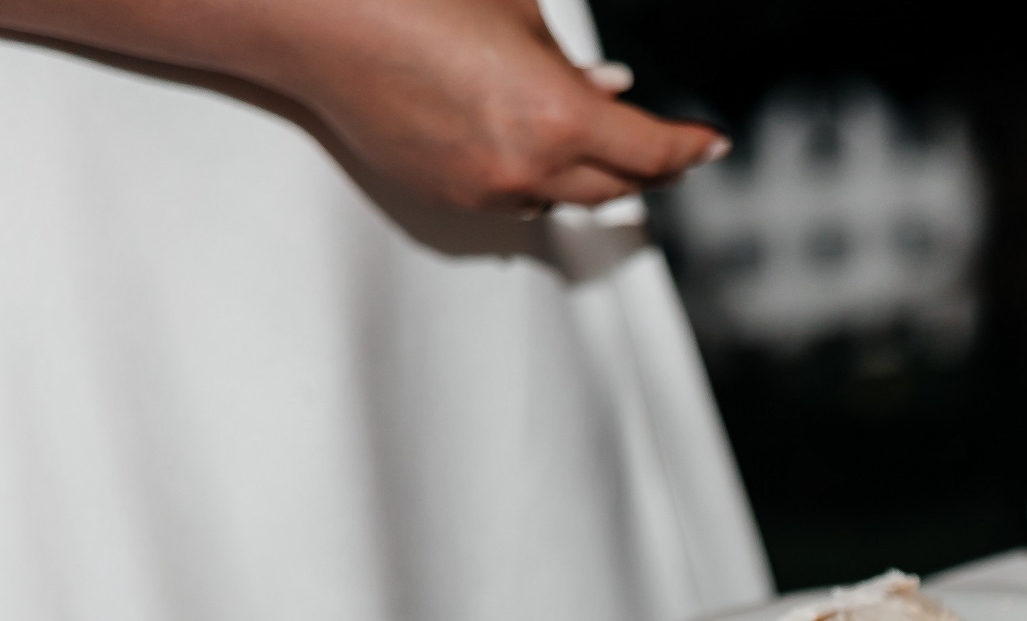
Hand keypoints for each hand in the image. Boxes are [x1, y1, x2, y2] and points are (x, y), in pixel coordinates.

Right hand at [0, 0, 726, 212]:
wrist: (316, 19)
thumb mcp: (520, 14)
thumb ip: (573, 63)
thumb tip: (607, 90)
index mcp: (560, 119)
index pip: (653, 153)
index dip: (690, 149)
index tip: (711, 145)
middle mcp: (526, 169)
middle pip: (616, 187)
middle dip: (647, 166)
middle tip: (668, 149)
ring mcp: (481, 190)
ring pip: (559, 195)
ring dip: (581, 167)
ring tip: (581, 125)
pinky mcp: (441, 195)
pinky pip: (507, 194)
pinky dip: (528, 170)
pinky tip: (519, 132)